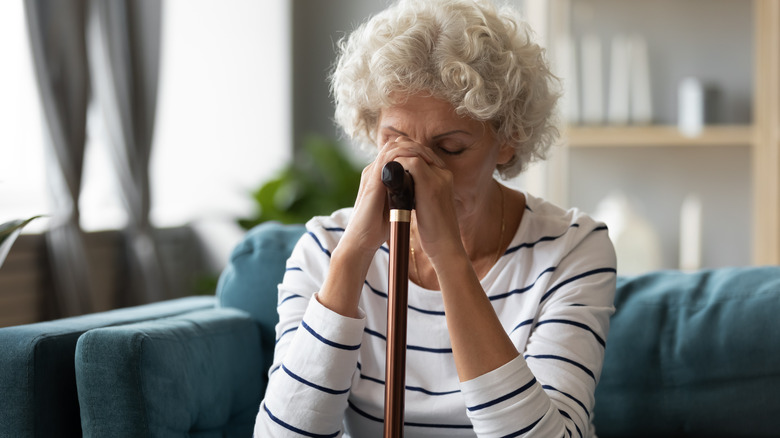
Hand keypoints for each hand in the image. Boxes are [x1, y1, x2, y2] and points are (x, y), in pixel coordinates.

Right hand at [339, 137, 445, 258]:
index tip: (436, 162)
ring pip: (394, 146)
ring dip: (414, 148)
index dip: (418, 152)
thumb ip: (406, 193)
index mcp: (381, 175)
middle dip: (418, 147)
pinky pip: (388, 156)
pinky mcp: (372, 178)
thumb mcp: (397, 204)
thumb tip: (422, 190)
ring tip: (429, 158)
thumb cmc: (379, 226)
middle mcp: (376, 170)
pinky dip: (405, 155)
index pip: (400, 152)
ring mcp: (372, 172)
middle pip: (398, 144)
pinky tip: (419, 162)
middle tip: (434, 157)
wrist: (362, 239)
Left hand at [391, 140, 463, 262]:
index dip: (405, 154)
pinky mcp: (431, 184)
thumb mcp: (429, 207)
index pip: (423, 154)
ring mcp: (439, 177)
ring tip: (383, 167)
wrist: (446, 247)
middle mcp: (443, 173)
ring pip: (414, 152)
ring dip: (396, 157)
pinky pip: (411, 162)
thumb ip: (420, 193)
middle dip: (399, 151)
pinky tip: (387, 174)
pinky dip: (397, 165)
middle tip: (383, 161)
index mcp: (444, 178)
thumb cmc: (436, 232)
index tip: (390, 163)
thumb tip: (403, 187)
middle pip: (419, 148)